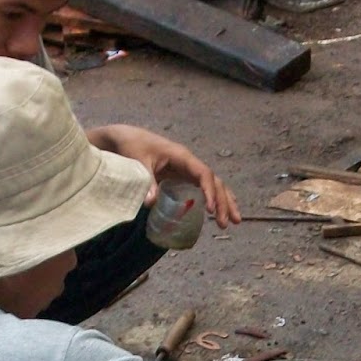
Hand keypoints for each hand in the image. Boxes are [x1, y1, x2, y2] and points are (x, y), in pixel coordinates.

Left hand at [86, 123, 240, 228]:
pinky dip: (215, 198)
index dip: (209, 191)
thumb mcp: (138, 163)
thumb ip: (146, 182)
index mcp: (181, 156)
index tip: (211, 210)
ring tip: (234, 221)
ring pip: (214, 184)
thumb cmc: (133, 147)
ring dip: (225, 201)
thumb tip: (151, 204)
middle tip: (225, 223)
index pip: (203, 173)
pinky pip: (204, 186)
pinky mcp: (183, 175)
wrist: (126, 138)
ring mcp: (188, 169)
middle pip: (214, 181)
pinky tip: (222, 211)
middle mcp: (189, 162)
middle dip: (223, 201)